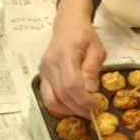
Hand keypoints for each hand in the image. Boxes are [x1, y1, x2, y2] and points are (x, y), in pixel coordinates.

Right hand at [38, 0, 105, 117]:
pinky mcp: (42, 76)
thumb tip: (91, 90)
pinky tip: (73, 107)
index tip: (96, 106)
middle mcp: (49, 65)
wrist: (68, 25)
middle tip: (93, 113)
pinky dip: (59, 106)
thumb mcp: (97, 49)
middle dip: (78, 108)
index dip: (83, 99)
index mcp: (65, 55)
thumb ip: (93, 68)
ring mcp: (43, 71)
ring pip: (50, 99)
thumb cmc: (85, 36)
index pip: (70, 84)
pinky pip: (47, 96)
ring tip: (84, 112)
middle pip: (61, 94)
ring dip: (67, 110)